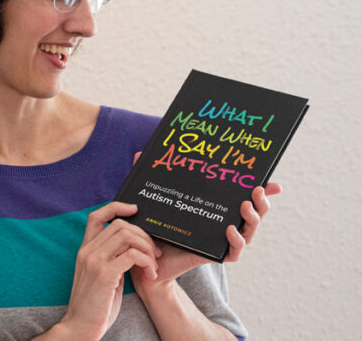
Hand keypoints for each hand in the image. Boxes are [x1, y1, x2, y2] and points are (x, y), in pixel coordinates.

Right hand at [58, 201, 160, 339]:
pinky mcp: (104, 274)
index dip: (116, 207)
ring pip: (128, 237)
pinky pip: (133, 256)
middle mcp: (88, 251)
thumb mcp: (101, 277)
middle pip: (120, 225)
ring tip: (154, 266)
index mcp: (85, 250)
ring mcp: (94, 261)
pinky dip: (148, 263)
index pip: (97, 216)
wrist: (81, 326)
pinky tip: (151, 275)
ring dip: (148, 249)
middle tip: (155, 253)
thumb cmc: (95, 305)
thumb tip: (133, 248)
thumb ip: (111, 260)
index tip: (135, 209)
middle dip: (144, 235)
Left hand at [128, 152, 280, 292]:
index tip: (271, 180)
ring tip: (245, 206)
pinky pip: (234, 252)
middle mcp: (224, 224)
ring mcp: (222, 242)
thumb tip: (140, 153)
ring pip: (250, 232)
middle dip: (261, 200)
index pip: (243, 197)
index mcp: (216, 209)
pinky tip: (229, 229)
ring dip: (253, 218)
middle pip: (254, 213)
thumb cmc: (154, 228)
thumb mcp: (155, 200)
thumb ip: (150, 178)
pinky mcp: (215, 257)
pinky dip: (236, 240)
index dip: (261, 189)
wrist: (145, 259)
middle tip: (257, 189)